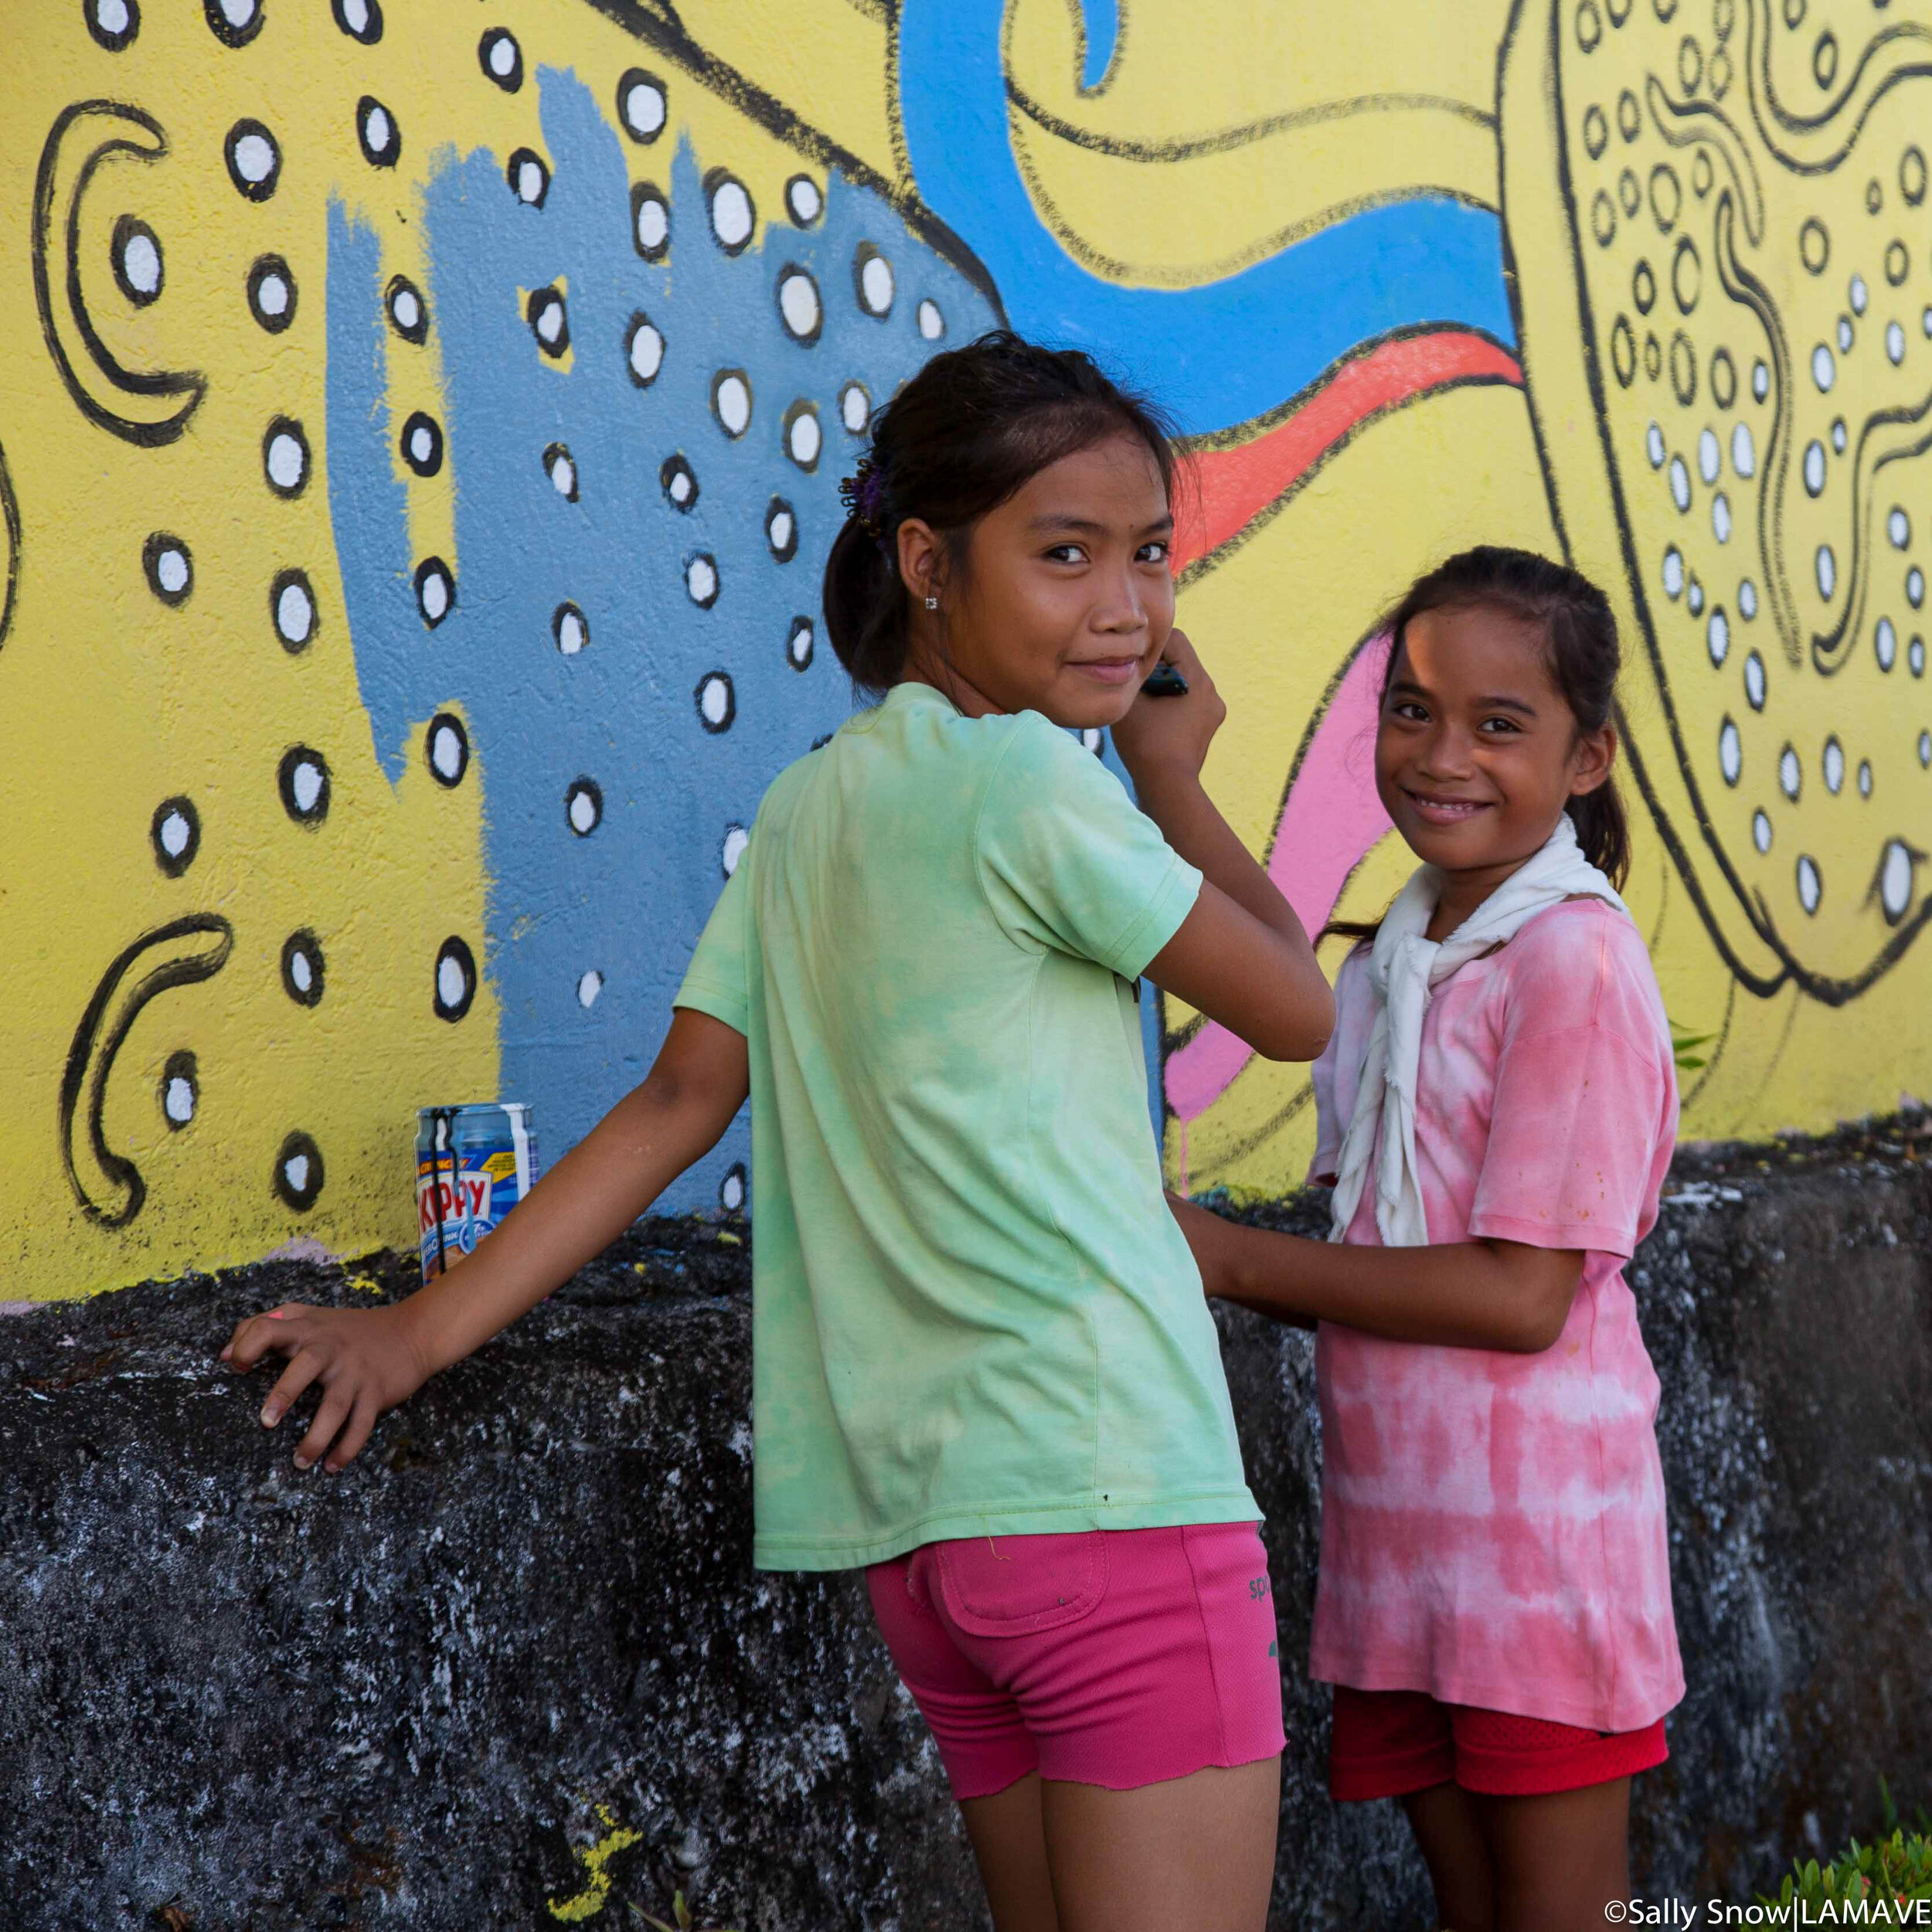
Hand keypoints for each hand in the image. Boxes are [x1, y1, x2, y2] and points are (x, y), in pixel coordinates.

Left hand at [220, 1301, 432, 1471]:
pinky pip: (362, 1424)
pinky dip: (347, 1448)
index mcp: (308, 1329)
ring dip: (316, 1437)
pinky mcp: (377, 1391)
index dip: (248, 1345)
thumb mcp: (310, 1316)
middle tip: (267, 1422)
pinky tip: (332, 1465)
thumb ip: (267, 1325)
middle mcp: (331, 1348)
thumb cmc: (349, 1329)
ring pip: (335, 1406)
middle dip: (285, 1393)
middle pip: (306, 1365)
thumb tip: (225, 1355)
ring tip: (300, 1462)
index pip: (270, 1327)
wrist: (413, 1331)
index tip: (237, 1368)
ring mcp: (355, 1371)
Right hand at [1110, 629, 1225, 787]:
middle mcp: (1212, 693)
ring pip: (1183, 682)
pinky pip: (1187, 702)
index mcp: (1198, 680)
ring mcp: (1212, 712)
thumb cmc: (1146, 744)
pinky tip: (1151, 717)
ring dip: (1162, 685)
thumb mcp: (1130, 701)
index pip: (1176, 638)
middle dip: (1156, 666)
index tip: (1131, 657)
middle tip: (1132, 679)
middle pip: (1181, 661)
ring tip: (1141, 701)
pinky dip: (1169, 702)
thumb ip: (1129, 673)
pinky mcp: (1206, 728)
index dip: (1150, 642)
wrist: (1167, 789)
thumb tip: (1125, 657)